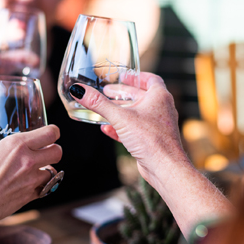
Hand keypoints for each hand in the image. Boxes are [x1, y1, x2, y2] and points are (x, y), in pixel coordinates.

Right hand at [0, 125, 61, 227]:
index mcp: (16, 144)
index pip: (50, 133)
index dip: (53, 132)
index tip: (49, 134)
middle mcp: (29, 160)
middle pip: (58, 151)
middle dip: (54, 150)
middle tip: (45, 151)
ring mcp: (32, 179)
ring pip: (53, 171)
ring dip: (47, 170)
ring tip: (37, 170)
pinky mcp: (31, 195)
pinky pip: (45, 188)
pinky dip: (41, 186)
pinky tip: (31, 185)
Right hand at [69, 73, 189, 186]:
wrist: (164, 167)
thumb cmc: (151, 139)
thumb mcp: (120, 118)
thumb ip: (98, 104)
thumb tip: (79, 90)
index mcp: (160, 97)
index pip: (150, 79)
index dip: (136, 76)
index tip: (124, 76)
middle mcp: (161, 109)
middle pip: (140, 97)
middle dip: (123, 94)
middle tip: (108, 92)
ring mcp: (157, 126)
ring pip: (137, 114)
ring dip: (121, 112)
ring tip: (105, 110)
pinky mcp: (152, 140)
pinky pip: (136, 130)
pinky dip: (122, 128)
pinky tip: (108, 129)